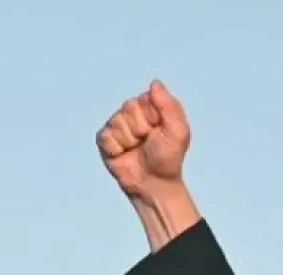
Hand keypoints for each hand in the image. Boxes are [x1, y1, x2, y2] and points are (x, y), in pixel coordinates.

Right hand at [97, 80, 190, 198]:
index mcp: (149, 106)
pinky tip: (123, 154)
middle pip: (128, 108)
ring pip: (117, 123)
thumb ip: (169, 105)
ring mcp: (117, 126)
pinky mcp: (105, 140)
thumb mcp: (178, 131)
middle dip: (140, 129)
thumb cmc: (168, 157)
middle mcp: (131, 112)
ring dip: (129, 140)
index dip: (152, 117)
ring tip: (136, 149)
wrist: (154, 183)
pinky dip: (116, 149)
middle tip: (147, 142)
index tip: (159, 131)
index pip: (143, 99)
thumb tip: (154, 83)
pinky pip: (105, 137)